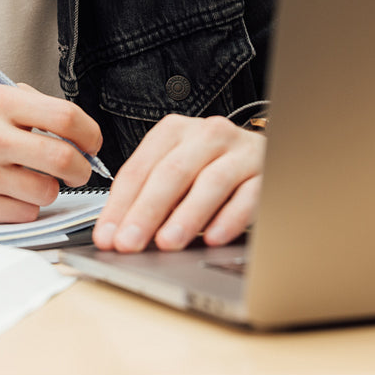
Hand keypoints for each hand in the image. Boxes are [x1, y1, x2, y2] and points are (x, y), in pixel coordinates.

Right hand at [0, 84, 102, 224]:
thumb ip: (35, 108)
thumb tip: (82, 131)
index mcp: (0, 102)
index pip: (66, 116)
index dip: (90, 134)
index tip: (91, 144)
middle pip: (64, 158)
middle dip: (81, 170)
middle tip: (78, 171)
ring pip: (48, 191)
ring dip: (48, 190)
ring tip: (29, 181)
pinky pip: (27, 212)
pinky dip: (26, 207)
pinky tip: (8, 195)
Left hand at [92, 114, 263, 252]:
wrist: (268, 154)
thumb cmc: (213, 165)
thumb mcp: (177, 170)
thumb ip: (150, 195)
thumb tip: (119, 233)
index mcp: (175, 131)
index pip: (140, 169)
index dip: (120, 204)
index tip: (107, 236)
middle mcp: (207, 135)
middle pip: (171, 173)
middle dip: (146, 212)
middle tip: (128, 243)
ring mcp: (240, 152)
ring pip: (210, 182)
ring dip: (186, 216)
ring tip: (166, 243)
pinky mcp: (267, 172)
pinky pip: (248, 196)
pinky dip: (229, 218)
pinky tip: (213, 238)